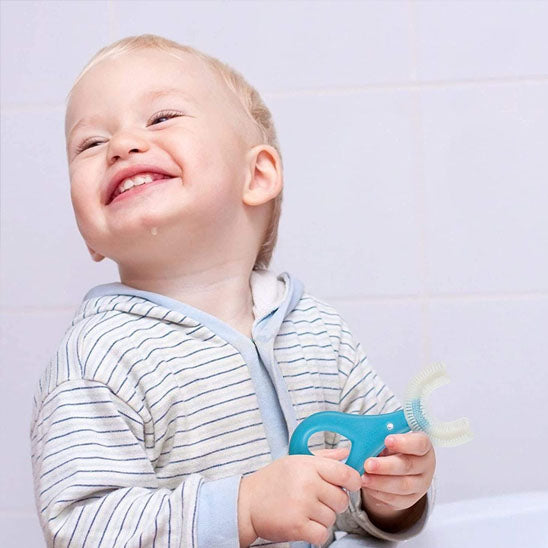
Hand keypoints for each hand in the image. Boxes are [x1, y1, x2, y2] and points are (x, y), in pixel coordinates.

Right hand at [238, 448, 360, 546]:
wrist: (247, 503)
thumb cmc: (272, 481)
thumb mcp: (296, 461)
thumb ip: (324, 457)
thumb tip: (347, 454)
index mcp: (308, 465)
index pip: (345, 473)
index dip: (354, 481)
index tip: (351, 486)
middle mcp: (307, 484)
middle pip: (342, 500)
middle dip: (334, 503)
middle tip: (318, 500)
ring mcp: (302, 506)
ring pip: (333, 518)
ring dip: (323, 518)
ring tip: (306, 511)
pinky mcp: (297, 526)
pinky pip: (323, 534)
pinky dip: (317, 533)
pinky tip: (305, 524)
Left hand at [360, 432, 434, 531]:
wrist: (396, 467)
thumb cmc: (393, 447)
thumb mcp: (390, 437)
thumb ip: (382, 435)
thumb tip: (364, 433)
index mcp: (423, 445)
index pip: (419, 443)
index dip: (404, 442)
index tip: (387, 440)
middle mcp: (425, 465)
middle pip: (408, 466)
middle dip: (386, 466)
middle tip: (368, 464)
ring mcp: (420, 485)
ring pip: (402, 486)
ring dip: (381, 482)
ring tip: (363, 478)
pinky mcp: (410, 500)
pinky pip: (396, 500)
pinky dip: (380, 494)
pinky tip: (368, 486)